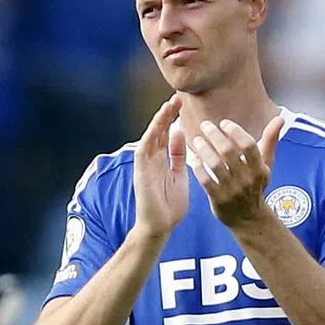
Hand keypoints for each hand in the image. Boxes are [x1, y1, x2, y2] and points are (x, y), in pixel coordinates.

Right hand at [131, 94, 188, 239]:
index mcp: (162, 161)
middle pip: (159, 132)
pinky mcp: (140, 173)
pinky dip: (149, 138)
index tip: (183, 105)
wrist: (159, 227)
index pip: (167, 135)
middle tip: (177, 98)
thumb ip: (179, 155)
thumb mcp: (180, 175)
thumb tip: (182, 134)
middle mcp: (152, 160)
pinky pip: (143, 151)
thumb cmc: (170, 206)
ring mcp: (145, 166)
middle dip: (167, 115)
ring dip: (158, 122)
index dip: (174, 119)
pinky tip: (157, 126)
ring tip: (168, 106)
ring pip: (150, 138)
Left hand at [189, 114, 283, 228]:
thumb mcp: (266, 165)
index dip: (235, 131)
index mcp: (259, 168)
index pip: (248, 145)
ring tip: (196, 140)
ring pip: (215, 165)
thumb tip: (279, 118)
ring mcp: (232, 190)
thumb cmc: (255, 186)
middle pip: (229, 152)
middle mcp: (247, 179)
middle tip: (205, 125)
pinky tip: (193, 159)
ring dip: (204, 149)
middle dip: (215, 135)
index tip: (224, 123)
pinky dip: (199, 168)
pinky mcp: (219, 199)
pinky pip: (206, 181)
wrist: (249, 218)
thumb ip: (270, 141)